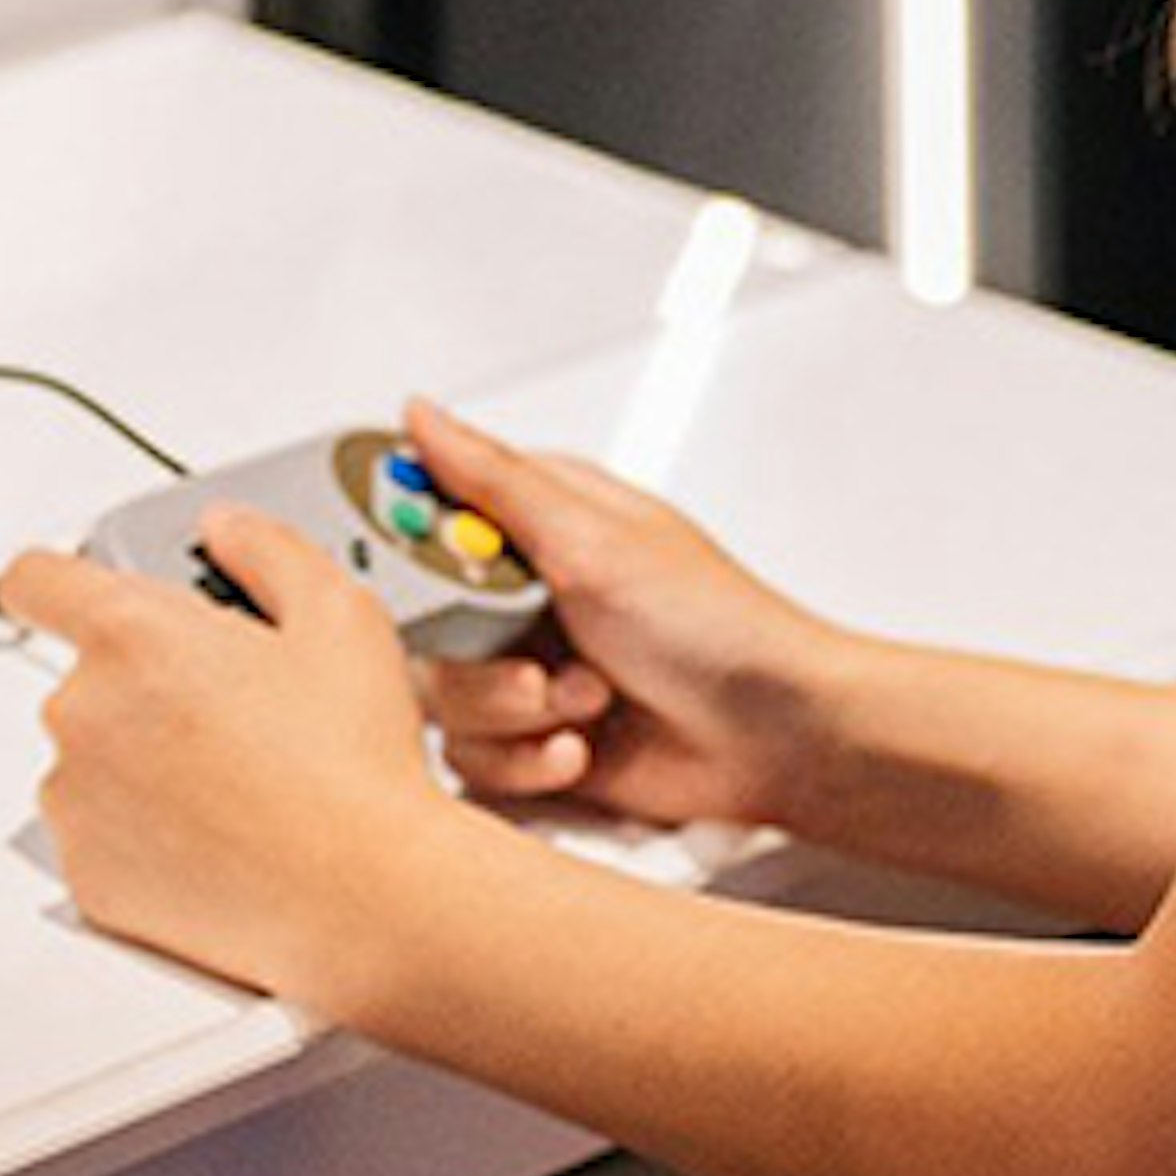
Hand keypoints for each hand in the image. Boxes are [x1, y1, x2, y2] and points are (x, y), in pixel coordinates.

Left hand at [0, 510, 464, 1000]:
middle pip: (86, 677)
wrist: (361, 896)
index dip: (58, 577)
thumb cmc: (351, 762)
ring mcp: (76, 803)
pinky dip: (143, 835)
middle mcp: (82, 714)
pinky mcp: (87, 880)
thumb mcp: (339, 613)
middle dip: (145, 684)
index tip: (82, 590)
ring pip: (93, 761)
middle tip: (231, 705)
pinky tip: (221, 836)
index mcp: (131, 634)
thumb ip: (268, 548)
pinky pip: (100, 838)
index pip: (36, 578)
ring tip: (236, 781)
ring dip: (140, 762)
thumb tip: (229, 530)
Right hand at [400, 399, 855, 837]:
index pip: (426, 512)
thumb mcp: (594, 539)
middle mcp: (526, 593)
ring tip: (585, 700)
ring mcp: (530, 668)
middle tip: (534, 660)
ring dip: (516, 711)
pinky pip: (478, 759)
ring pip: (445, 698)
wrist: (774, 737)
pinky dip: (530, 760)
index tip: (417, 578)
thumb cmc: (715, 626)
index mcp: (538, 521)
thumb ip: (494, 480)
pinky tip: (584, 747)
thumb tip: (423, 415)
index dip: (402, 546)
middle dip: (475, 656)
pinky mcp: (536, 740)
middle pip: (421, 622)